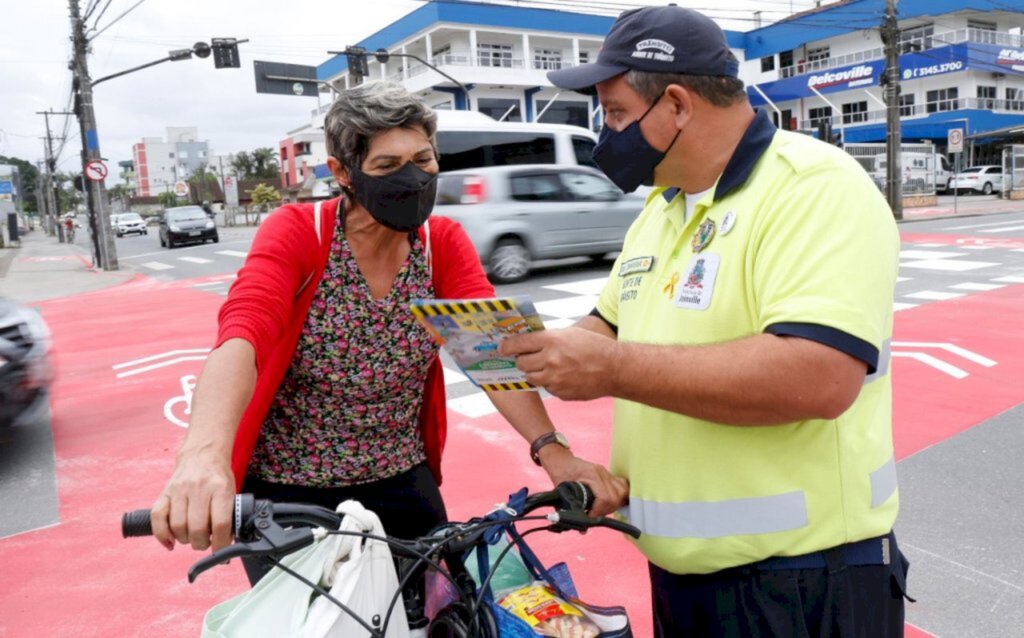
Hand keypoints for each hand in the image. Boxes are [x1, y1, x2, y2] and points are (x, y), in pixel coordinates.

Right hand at [150, 448, 234, 551]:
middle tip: (205, 542)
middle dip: (202, 543)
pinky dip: (162, 535)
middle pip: (197, 528)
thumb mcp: (231, 492)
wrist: (203, 455)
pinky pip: (157, 518)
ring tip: (191, 537)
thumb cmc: (219, 478)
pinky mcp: (164, 492)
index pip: (220, 524)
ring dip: (185, 540)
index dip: (220, 543)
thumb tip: (225, 545)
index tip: (221, 551)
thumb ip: (229, 516)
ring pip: (178, 527)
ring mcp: (179, 490)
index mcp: (221, 489)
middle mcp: (199, 488)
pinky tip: (170, 542)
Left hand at [499, 328, 618, 399]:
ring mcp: (555, 379)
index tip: (502, 348)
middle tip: (525, 358)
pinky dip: (549, 383)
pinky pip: (546, 388)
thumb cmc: (594, 347)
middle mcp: (550, 360)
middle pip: (522, 363)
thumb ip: (549, 338)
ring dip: (533, 372)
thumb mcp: (570, 334)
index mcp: (552, 340)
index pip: (519, 343)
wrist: (614, 369)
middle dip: (521, 360)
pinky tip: (562, 377)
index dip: (508, 346)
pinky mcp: (560, 393)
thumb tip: (529, 342)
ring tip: (544, 367)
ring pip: (531, 377)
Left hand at [538, 445, 628, 517]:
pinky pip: (622, 486)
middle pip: (615, 497)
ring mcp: (607, 473)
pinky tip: (610, 503)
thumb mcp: (563, 491)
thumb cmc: (561, 473)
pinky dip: (619, 497)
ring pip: (623, 492)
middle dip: (606, 510)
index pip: (605, 498)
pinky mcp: (609, 475)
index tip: (590, 517)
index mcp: (591, 474)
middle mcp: (602, 472)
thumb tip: (580, 525)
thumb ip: (571, 507)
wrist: (561, 460)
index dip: (598, 512)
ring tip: (602, 510)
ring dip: (614, 504)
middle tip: (594, 515)